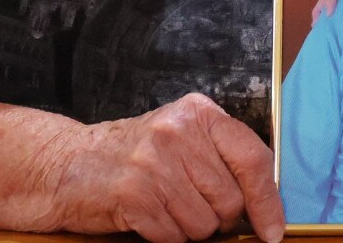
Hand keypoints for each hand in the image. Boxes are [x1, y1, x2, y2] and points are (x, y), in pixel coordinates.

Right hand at [38, 93, 283, 242]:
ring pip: (204, 224)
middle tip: (192, 205)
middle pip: (231, 200)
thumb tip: (266, 205)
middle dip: (219, 217)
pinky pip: (173, 237)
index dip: (268, 201)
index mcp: (199, 113)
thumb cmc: (136, 154)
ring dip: (190, 229)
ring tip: (167, 207)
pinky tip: (149, 216)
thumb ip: (223, 158)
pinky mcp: (133, 194)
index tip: (273, 230)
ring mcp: (154, 163)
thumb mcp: (183, 138)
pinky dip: (166, 236)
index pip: (254, 159)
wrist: (69, 163)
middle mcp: (179, 133)